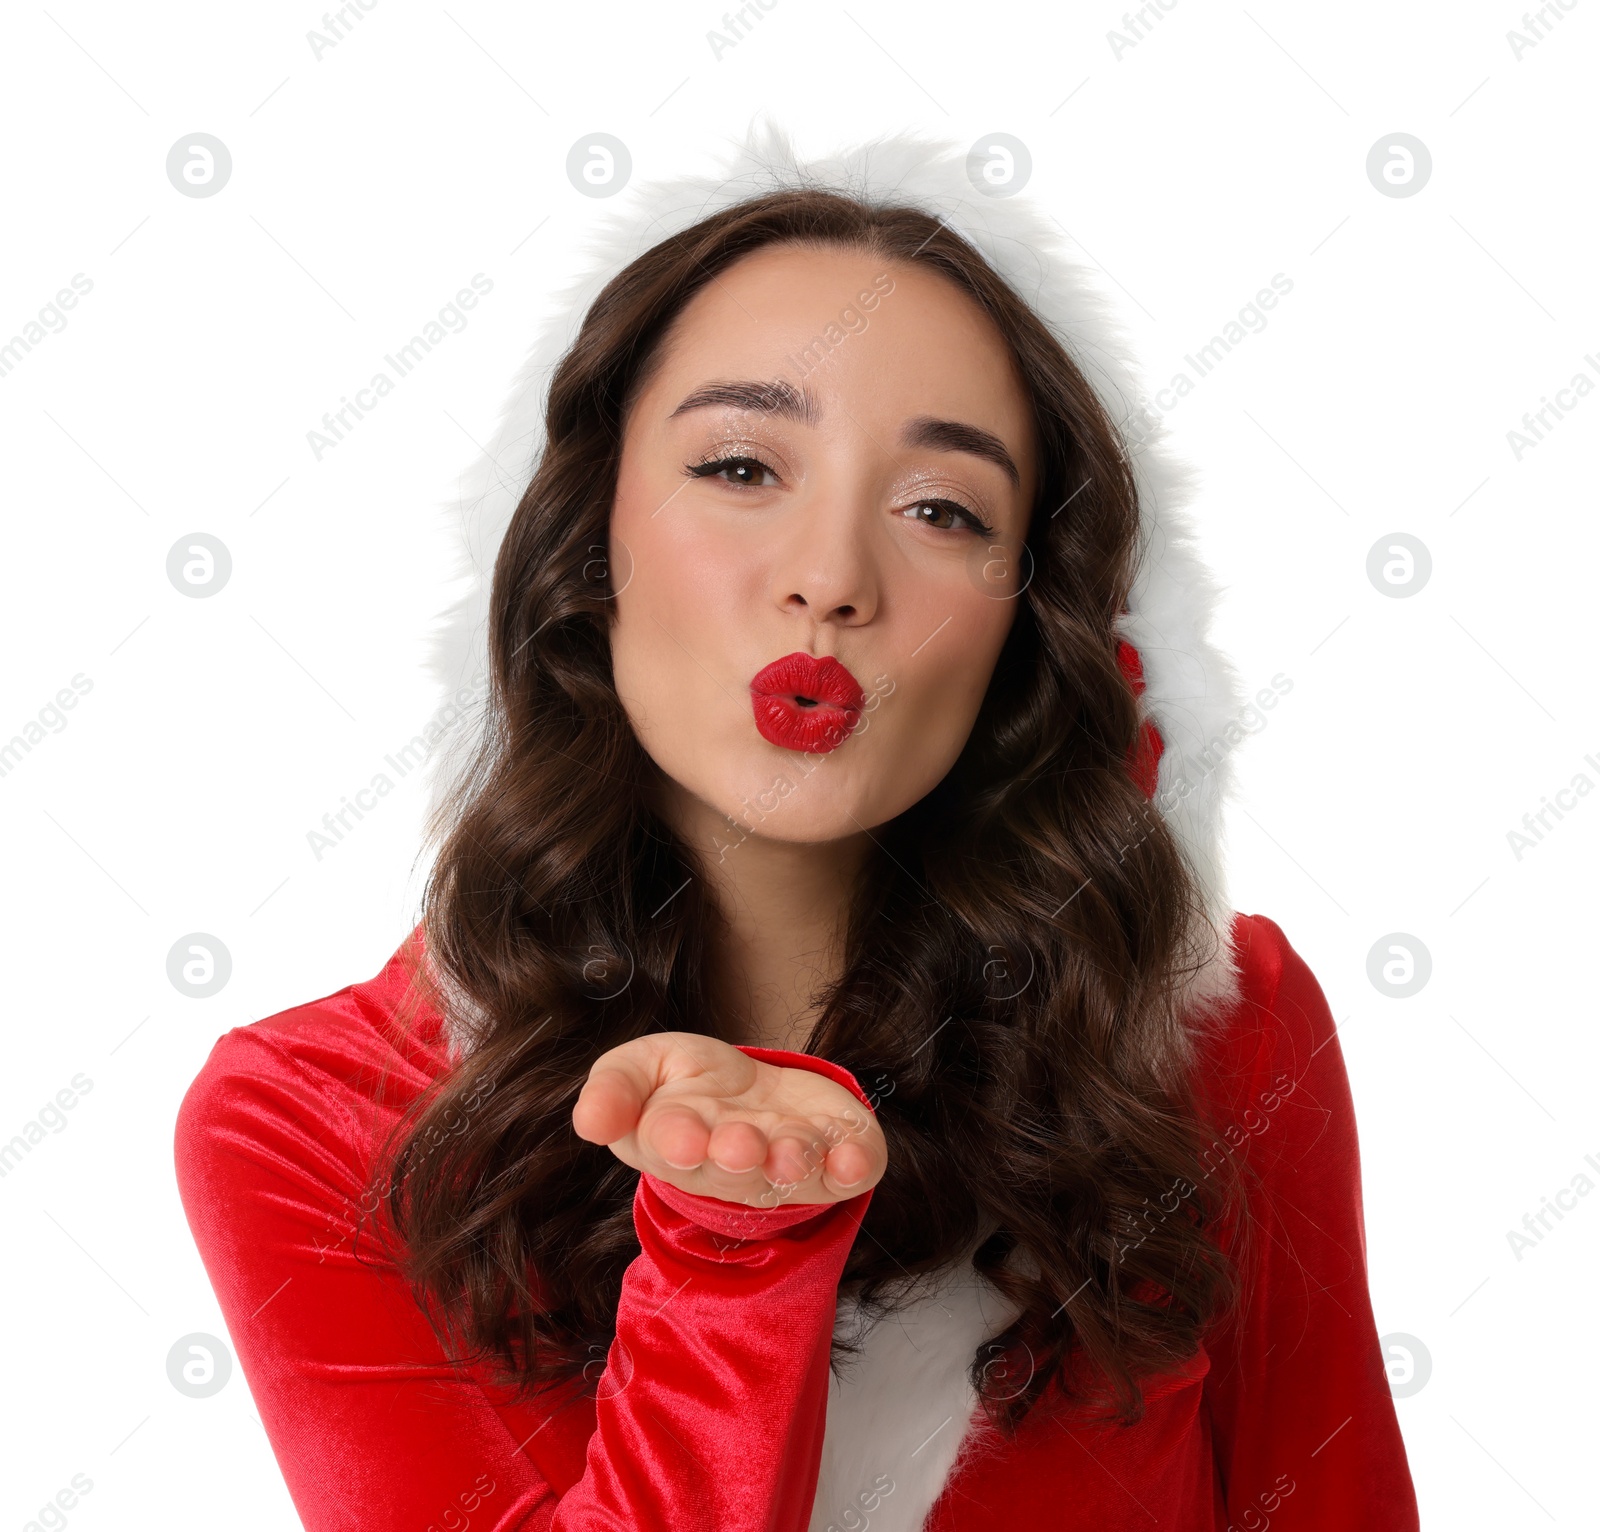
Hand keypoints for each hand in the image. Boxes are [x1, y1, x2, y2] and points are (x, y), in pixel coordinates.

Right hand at [571, 1031, 885, 1206]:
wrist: (753, 1092)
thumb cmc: (687, 1083)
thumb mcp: (640, 1066)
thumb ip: (613, 1088)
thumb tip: (589, 1120)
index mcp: (676, 1141)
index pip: (672, 1144)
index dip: (679, 1143)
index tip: (685, 1139)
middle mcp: (732, 1164)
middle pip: (735, 1167)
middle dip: (740, 1155)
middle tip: (740, 1144)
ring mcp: (785, 1166)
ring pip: (791, 1173)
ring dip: (793, 1163)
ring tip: (793, 1150)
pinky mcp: (835, 1162)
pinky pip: (849, 1172)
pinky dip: (855, 1165)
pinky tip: (855, 1156)